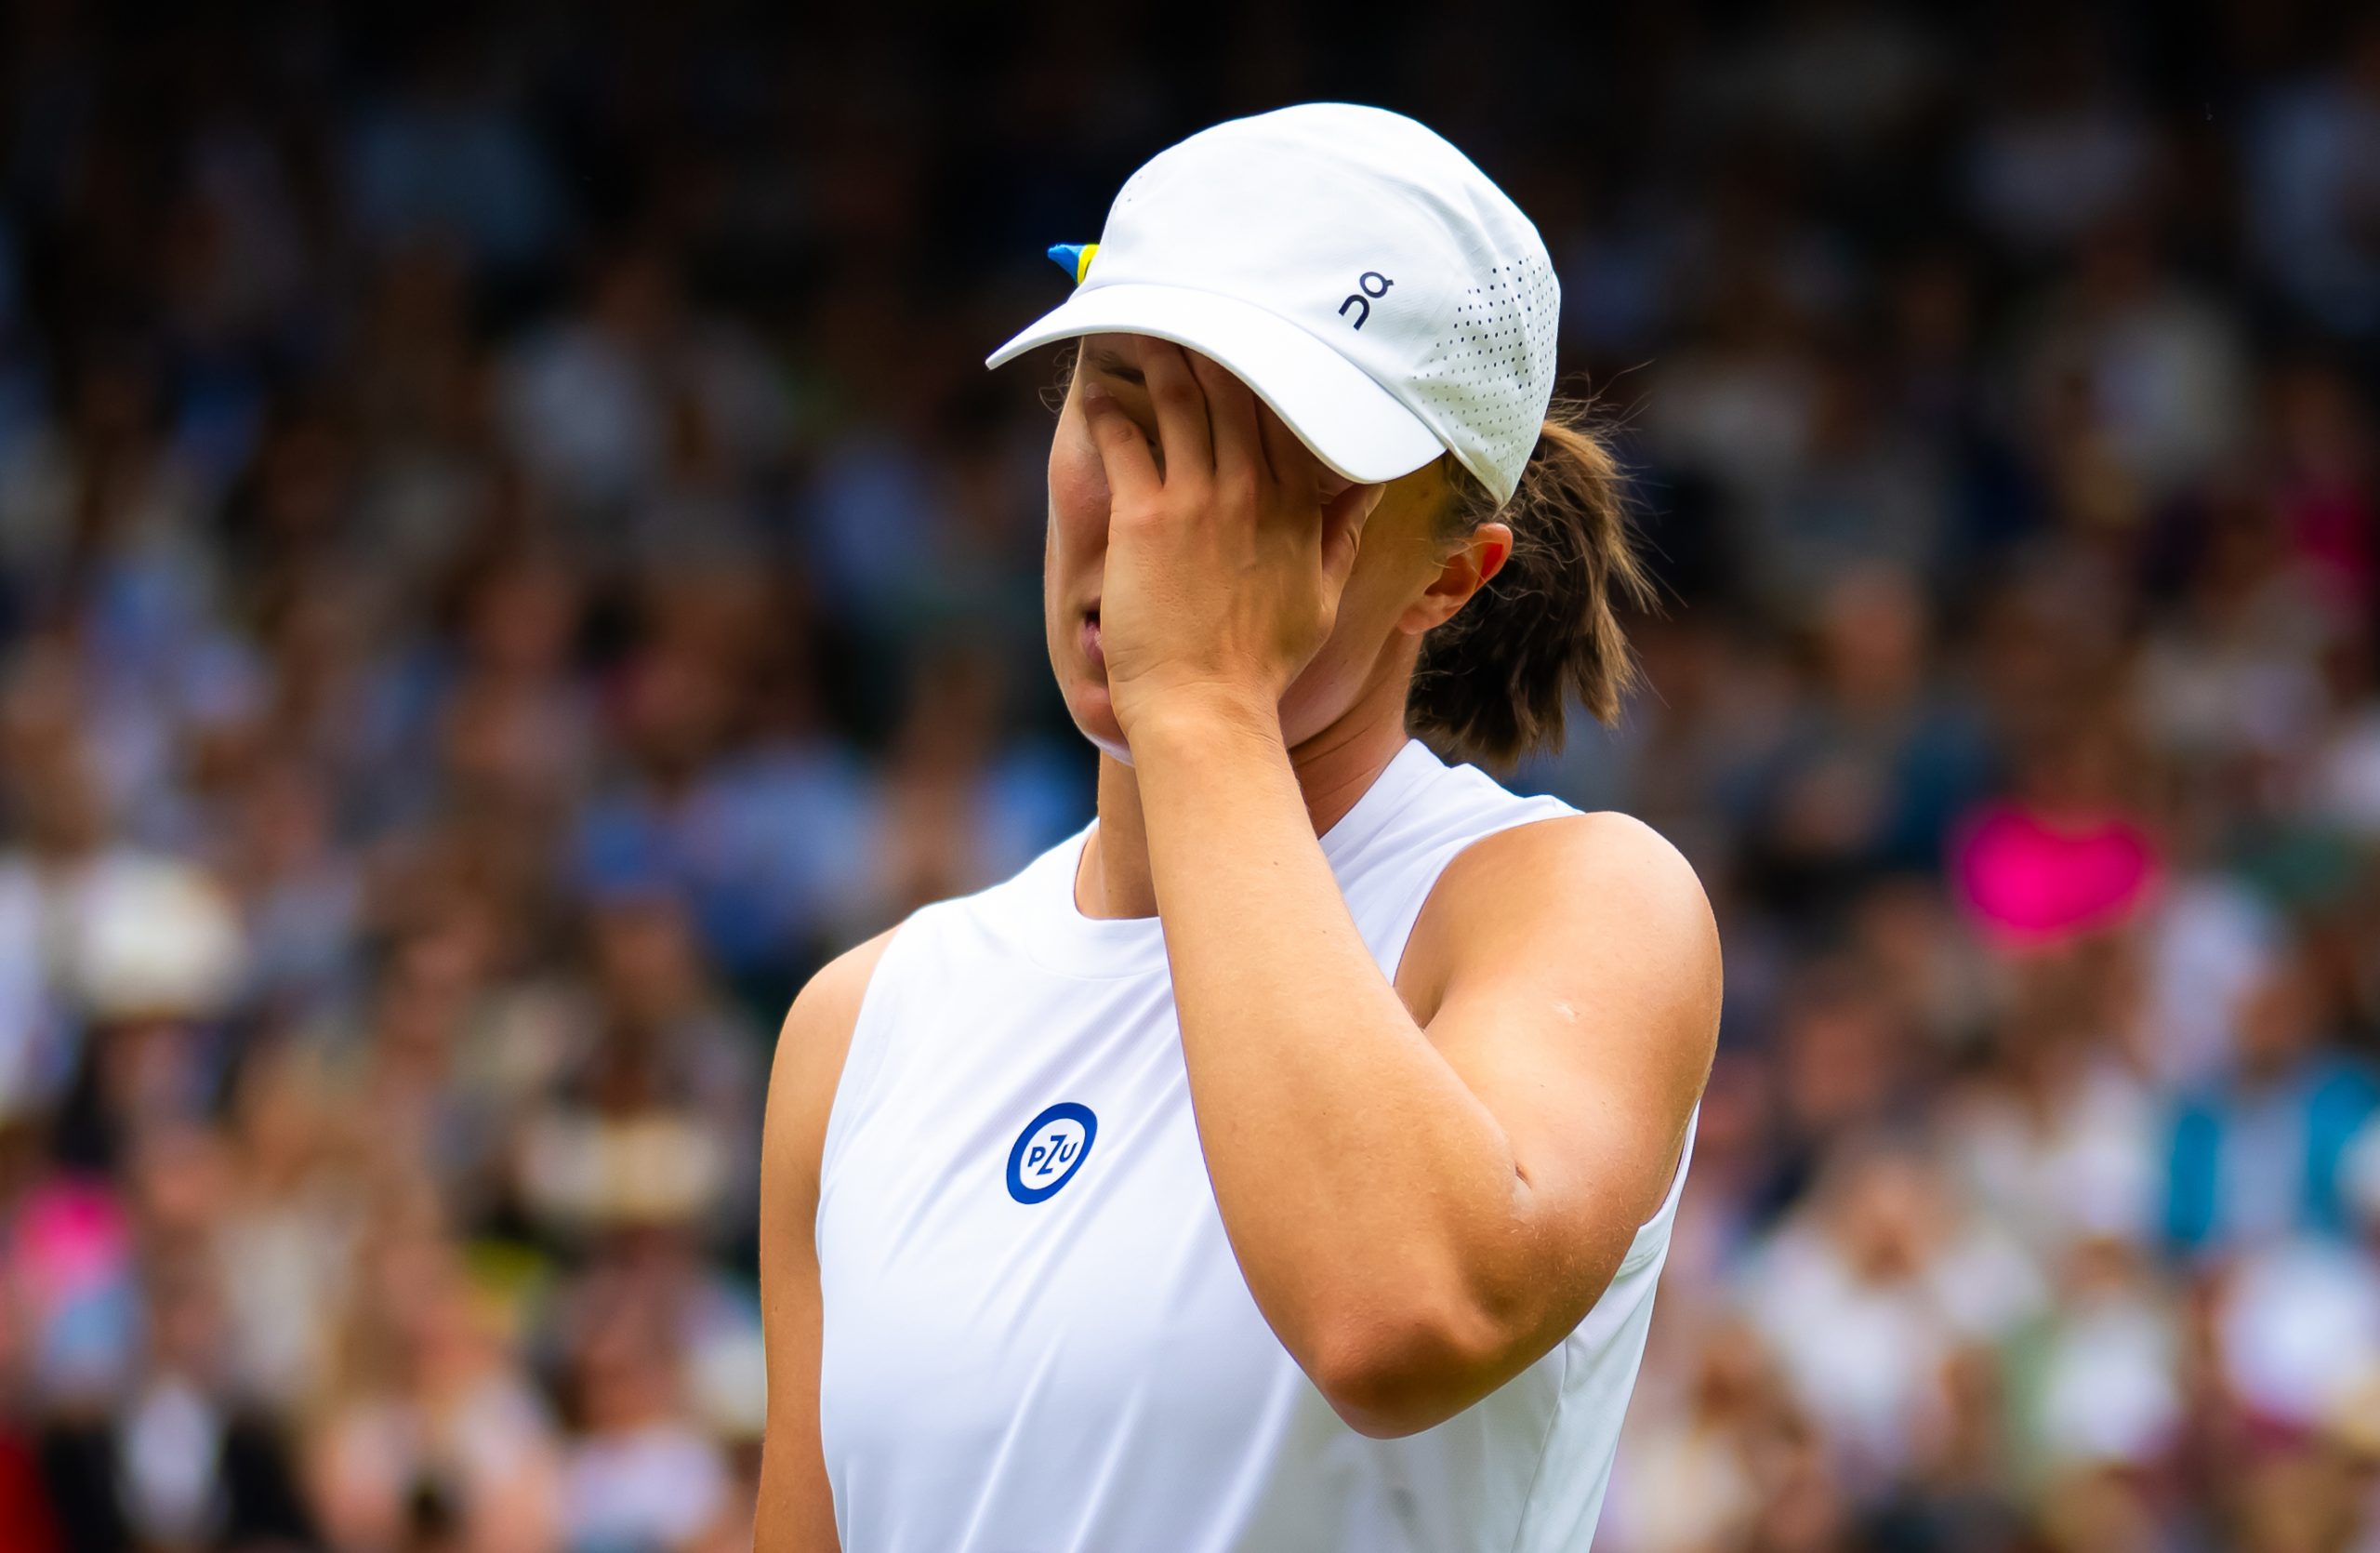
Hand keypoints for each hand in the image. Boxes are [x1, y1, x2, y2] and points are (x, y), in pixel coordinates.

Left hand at [1079, 340, 1384, 741]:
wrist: (1205, 706)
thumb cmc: (1262, 662)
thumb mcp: (1322, 597)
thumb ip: (1344, 535)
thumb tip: (1372, 487)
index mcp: (1296, 507)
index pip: (1288, 416)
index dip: (1271, 367)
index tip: (1258, 333)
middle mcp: (1251, 491)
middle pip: (1234, 393)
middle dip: (1212, 343)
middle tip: (1191, 304)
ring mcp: (1198, 499)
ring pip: (1181, 402)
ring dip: (1160, 358)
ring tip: (1144, 327)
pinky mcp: (1145, 516)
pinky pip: (1124, 442)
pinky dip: (1109, 413)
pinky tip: (1094, 392)